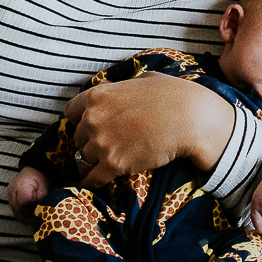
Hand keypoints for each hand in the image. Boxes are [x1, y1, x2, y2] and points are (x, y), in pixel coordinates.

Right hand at [7, 166, 49, 224]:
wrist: (34, 169)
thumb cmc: (40, 178)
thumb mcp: (44, 187)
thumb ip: (41, 198)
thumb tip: (40, 209)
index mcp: (22, 186)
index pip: (23, 202)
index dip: (29, 210)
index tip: (36, 213)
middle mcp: (13, 189)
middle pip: (17, 207)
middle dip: (25, 216)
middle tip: (33, 221)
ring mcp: (10, 192)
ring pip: (13, 208)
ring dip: (21, 217)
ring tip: (29, 221)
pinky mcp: (10, 194)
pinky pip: (12, 206)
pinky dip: (18, 214)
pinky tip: (24, 219)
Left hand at [62, 71, 234, 189]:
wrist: (191, 119)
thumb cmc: (174, 96)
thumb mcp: (144, 79)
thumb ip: (123, 86)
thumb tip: (116, 87)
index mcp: (98, 95)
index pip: (71, 111)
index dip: (81, 119)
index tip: (91, 125)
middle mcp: (93, 118)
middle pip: (78, 136)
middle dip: (89, 140)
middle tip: (106, 144)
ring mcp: (101, 142)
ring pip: (83, 158)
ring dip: (93, 161)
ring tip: (103, 164)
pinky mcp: (113, 163)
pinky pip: (91, 179)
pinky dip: (93, 182)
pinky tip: (98, 182)